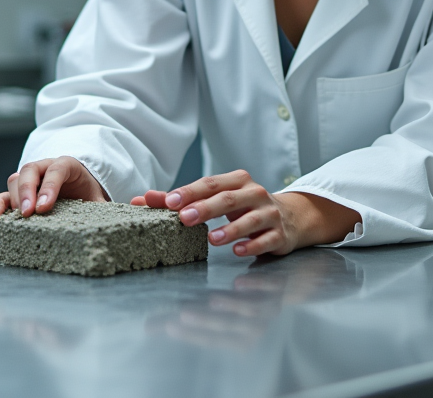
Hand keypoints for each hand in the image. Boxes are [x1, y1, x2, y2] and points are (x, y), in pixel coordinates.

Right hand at [0, 156, 107, 243]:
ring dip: (1, 208)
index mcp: (67, 166)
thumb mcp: (101, 201)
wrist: (80, 193)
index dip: (49, 186)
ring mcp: (27, 184)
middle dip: (25, 194)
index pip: (56, 169)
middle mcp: (42, 170)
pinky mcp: (14, 200)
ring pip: (9, 187)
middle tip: (27, 215)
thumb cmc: (90, 197)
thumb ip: (107, 209)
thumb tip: (124, 224)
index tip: (44, 207)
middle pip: (27, 173)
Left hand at [131, 170, 360, 256]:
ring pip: (250, 220)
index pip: (209, 184)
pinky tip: (238, 251)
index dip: (189, 192)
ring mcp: (270, 214)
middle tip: (184, 218)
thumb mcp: (217, 199)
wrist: (290, 217)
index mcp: (237, 181)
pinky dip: (252, 245)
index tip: (168, 202)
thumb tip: (142, 200)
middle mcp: (254, 194)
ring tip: (211, 239)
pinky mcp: (280, 234)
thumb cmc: (244, 207)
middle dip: (206, 208)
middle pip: (229, 198)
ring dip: (230, 229)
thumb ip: (181, 200)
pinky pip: (266, 240)